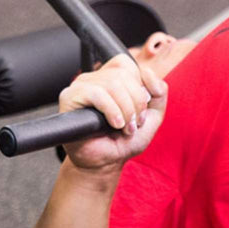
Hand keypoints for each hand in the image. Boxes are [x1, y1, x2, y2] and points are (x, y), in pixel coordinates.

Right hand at [58, 53, 167, 174]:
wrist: (106, 163)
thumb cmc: (125, 140)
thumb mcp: (153, 115)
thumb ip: (159, 91)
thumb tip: (147, 72)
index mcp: (112, 77)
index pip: (127, 65)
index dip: (139, 85)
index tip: (140, 109)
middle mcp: (94, 78)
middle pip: (123, 74)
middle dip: (136, 102)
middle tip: (134, 123)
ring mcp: (81, 86)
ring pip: (112, 84)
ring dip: (126, 110)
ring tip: (124, 127)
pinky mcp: (69, 98)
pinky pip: (96, 93)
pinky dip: (112, 110)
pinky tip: (114, 124)